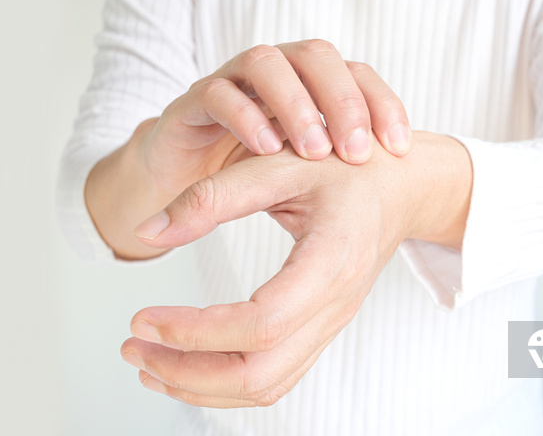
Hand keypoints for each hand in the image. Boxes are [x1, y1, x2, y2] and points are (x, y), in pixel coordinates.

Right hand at [86, 39, 410, 259]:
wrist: (190, 184)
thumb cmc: (256, 174)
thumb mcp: (306, 170)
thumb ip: (341, 164)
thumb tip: (401, 178)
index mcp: (310, 86)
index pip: (356, 74)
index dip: (383, 104)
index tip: (399, 148)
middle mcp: (277, 74)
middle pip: (317, 57)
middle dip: (343, 101)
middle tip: (355, 152)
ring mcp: (234, 82)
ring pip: (267, 63)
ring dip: (296, 104)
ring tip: (314, 152)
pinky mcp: (196, 101)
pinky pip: (218, 92)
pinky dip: (245, 116)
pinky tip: (267, 149)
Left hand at [120, 132, 470, 406]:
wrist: (400, 189)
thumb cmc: (349, 169)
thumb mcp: (282, 164)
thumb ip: (214, 195)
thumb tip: (149, 229)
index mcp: (330, 264)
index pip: (260, 325)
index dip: (195, 332)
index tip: (144, 317)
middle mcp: (335, 306)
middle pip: (259, 375)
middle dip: (186, 372)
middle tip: (133, 347)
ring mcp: (332, 323)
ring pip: (265, 385)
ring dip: (201, 384)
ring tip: (149, 361)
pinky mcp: (322, 327)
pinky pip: (274, 374)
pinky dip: (225, 379)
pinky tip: (189, 359)